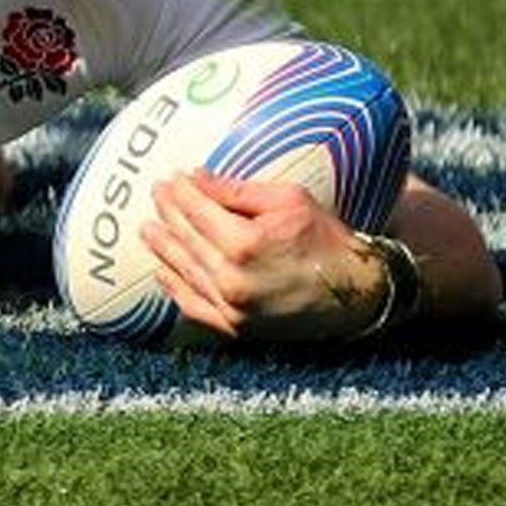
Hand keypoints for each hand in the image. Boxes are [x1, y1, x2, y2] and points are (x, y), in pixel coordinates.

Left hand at [141, 170, 381, 342]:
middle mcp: (231, 278)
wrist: (357, 294)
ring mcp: (231, 307)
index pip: (196, 209)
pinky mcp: (236, 327)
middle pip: (185, 237)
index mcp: (244, 243)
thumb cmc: (326, 239)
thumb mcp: (289, 200)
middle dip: (168, 212)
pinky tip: (163, 271)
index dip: (179, 191)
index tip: (171, 177)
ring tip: (148, 229)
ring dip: (162, 247)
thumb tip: (195, 177)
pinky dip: (175, 287)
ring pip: (183, 270)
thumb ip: (237, 190)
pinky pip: (193, 306)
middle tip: (157, 194)